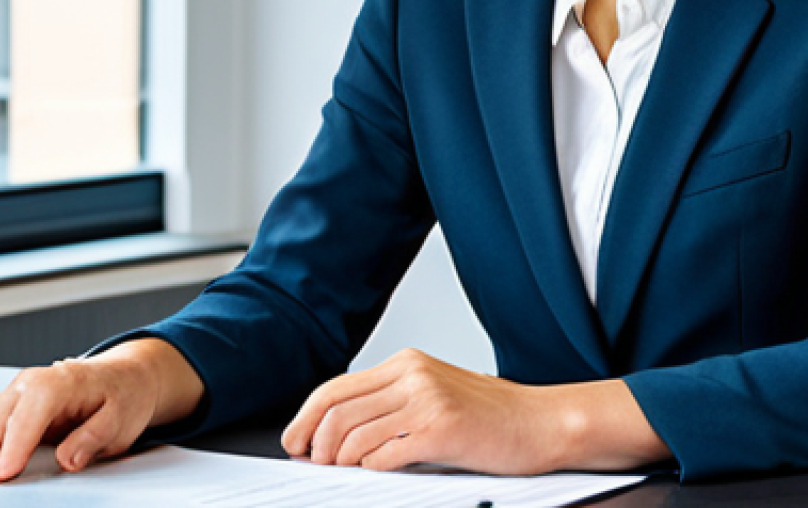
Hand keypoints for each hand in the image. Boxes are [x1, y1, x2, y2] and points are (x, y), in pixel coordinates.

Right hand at [0, 337, 203, 483]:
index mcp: (61, 383)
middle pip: (0, 418)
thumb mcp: (121, 419)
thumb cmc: (121, 396)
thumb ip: (93, 437)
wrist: (123, 377)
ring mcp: (20, 391)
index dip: (14, 445)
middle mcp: (35, 382)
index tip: (0, 474)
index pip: (31, 415)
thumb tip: (68, 459)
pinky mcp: (14, 403)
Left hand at [281, 348, 667, 474]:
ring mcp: (425, 399)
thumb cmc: (490, 417)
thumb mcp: (434, 394)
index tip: (295, 439)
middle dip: (314, 440)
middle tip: (310, 462)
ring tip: (338, 473)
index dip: (307, 415)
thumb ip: (393, 403)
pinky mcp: (440, 429)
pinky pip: (384, 453)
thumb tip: (342, 432)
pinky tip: (370, 476)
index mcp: (406, 363)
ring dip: (338, 459)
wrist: (541, 422)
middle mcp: (411, 374)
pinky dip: (368, 469)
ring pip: (354, 433)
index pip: (337, 386)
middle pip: (337, 408)